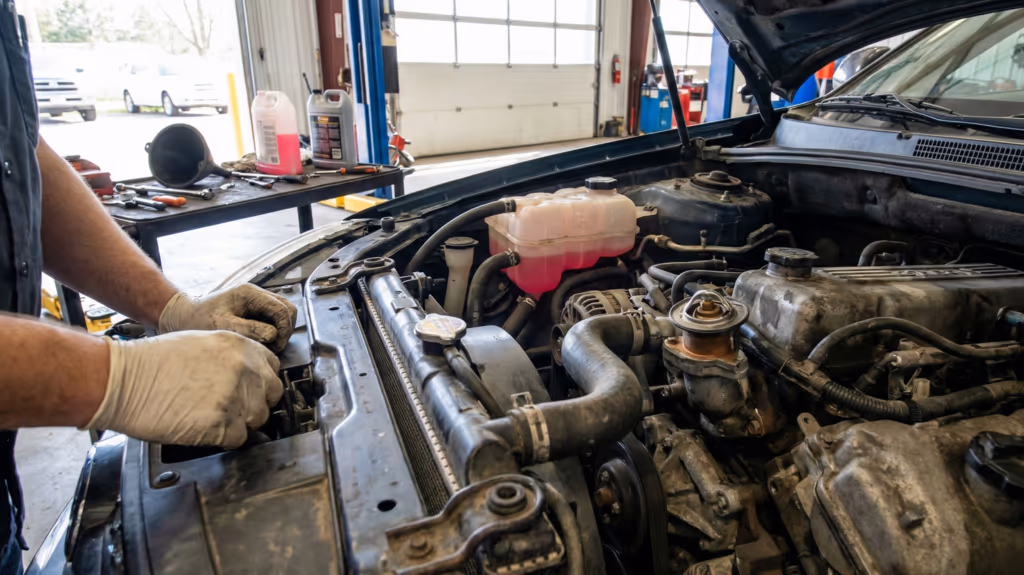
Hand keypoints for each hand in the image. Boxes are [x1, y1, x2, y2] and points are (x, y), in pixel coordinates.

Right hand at [86, 331, 284, 447]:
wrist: (124, 379)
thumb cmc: (153, 362)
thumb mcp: (202, 343)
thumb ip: (232, 358)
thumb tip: (248, 375)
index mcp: (240, 347)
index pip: (272, 368)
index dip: (261, 382)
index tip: (251, 390)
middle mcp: (244, 369)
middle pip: (271, 396)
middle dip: (255, 404)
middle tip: (232, 408)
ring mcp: (235, 397)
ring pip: (257, 419)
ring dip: (240, 423)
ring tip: (212, 417)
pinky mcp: (222, 424)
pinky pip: (238, 438)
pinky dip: (224, 438)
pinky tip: (204, 428)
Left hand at [158, 284, 296, 352]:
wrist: (182, 316)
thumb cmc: (197, 320)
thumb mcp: (222, 326)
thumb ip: (249, 330)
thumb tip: (272, 335)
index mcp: (250, 294)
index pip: (283, 310)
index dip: (284, 331)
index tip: (275, 346)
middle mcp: (256, 294)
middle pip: (288, 310)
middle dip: (285, 331)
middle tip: (273, 347)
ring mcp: (257, 302)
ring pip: (283, 315)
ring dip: (280, 332)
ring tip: (266, 345)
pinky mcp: (254, 310)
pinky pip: (273, 320)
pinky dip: (272, 331)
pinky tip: (261, 341)